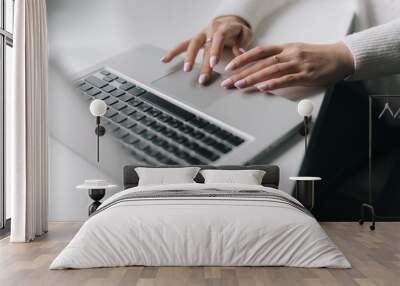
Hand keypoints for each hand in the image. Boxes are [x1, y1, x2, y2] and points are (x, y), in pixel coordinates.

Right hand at [161, 15, 252, 84]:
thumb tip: (240, 53)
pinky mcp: (196, 39)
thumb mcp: (245, 34)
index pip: (218, 38)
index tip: (214, 63)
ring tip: (186, 70)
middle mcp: (210, 29)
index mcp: (223, 27)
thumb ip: (242, 43)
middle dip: (203, 62)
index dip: (215, 50)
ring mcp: (201, 34)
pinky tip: (164, 60)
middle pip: (204, 45)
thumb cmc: (238, 30)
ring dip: (188, 58)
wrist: (230, 20)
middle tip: (203, 77)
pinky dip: (173, 52)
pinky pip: (183, 45)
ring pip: (192, 44)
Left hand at [220, 42, 354, 90]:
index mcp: (285, 47)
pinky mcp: (306, 75)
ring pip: (271, 70)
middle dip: (242, 72)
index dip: (242, 59)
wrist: (340, 58)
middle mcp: (289, 54)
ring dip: (253, 78)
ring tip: (239, 85)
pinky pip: (286, 79)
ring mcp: (297, 64)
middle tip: (228, 82)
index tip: (229, 67)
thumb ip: (275, 57)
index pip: (259, 52)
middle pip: (261, 63)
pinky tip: (262, 88)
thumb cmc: (315, 57)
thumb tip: (256, 63)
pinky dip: (273, 84)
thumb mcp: (293, 52)